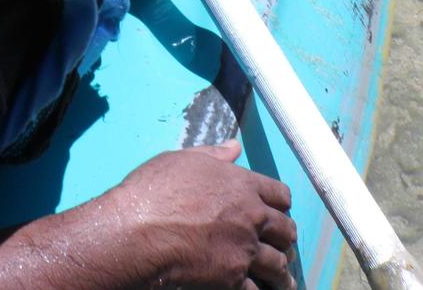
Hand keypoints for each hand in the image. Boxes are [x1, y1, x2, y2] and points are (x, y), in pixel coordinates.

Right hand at [113, 139, 296, 288]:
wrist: (137, 230)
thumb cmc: (154, 191)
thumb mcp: (182, 160)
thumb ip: (214, 154)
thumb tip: (234, 147)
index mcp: (242, 185)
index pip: (280, 195)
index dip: (280, 204)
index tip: (277, 211)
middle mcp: (251, 216)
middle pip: (286, 230)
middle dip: (284, 238)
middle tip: (280, 245)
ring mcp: (244, 248)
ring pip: (278, 264)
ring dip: (280, 271)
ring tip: (279, 278)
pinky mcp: (233, 277)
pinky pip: (257, 288)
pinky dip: (258, 289)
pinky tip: (256, 289)